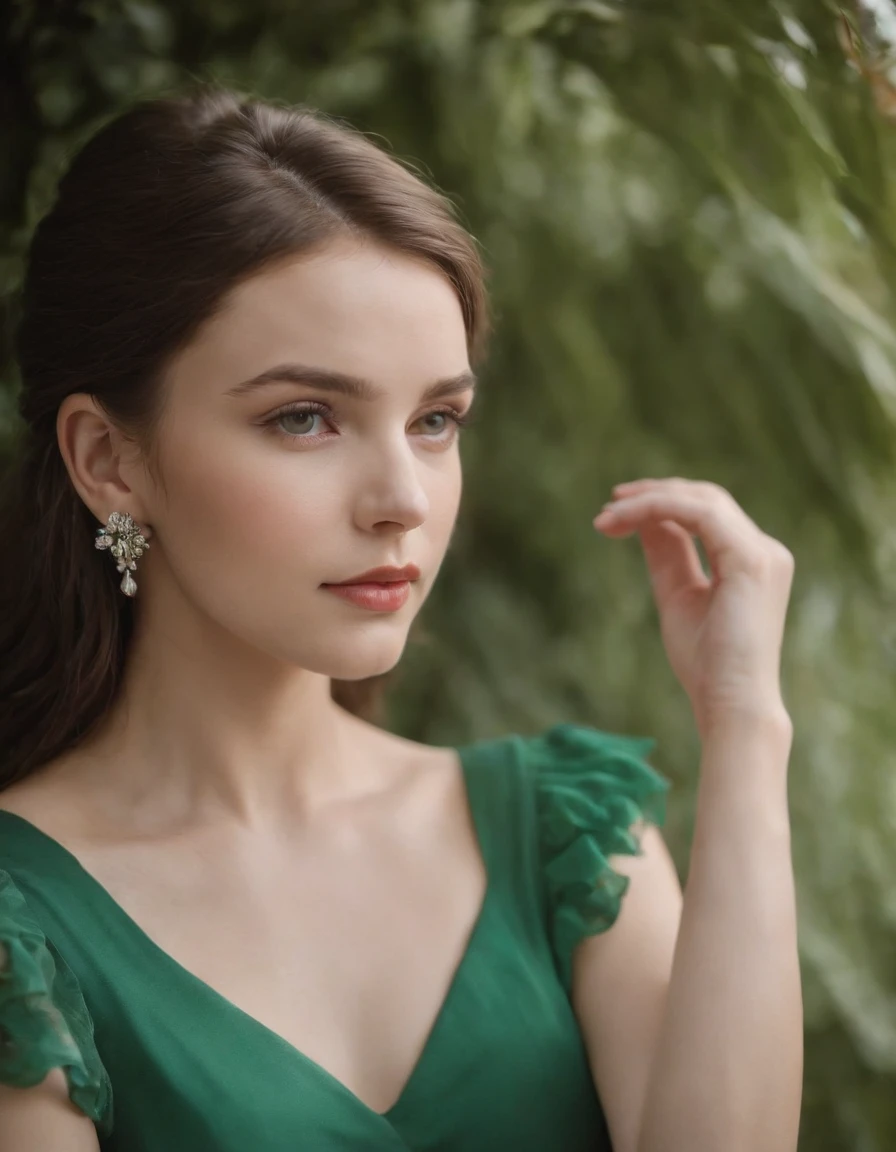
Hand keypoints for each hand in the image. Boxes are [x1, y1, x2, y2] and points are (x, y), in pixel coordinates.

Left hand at [593, 478, 793, 737]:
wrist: (730, 704)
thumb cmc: (705, 664)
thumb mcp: (676, 596)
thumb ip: (667, 555)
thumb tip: (645, 520)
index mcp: (750, 560)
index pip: (706, 513)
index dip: (659, 505)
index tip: (613, 515)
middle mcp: (764, 551)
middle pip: (706, 497)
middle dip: (653, 494)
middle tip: (608, 505)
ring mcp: (763, 553)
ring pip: (702, 499)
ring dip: (650, 500)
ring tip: (609, 514)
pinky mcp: (751, 560)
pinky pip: (701, 513)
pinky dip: (659, 509)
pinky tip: (626, 519)